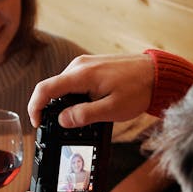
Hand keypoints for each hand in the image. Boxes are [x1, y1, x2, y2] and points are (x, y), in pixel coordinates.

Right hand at [28, 53, 154, 127]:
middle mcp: (79, 65)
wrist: (157, 74)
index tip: (38, 123)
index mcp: (81, 75)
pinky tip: (88, 106)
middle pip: (52, 88)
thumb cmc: (138, 89)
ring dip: (65, 103)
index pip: (45, 89)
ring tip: (81, 118)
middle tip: (62, 127)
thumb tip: (62, 121)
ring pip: (63, 86)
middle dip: (51, 109)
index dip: (35, 108)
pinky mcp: (91, 66)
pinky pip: (73, 82)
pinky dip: (73, 96)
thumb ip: (84, 115)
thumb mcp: (112, 109)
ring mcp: (84, 64)